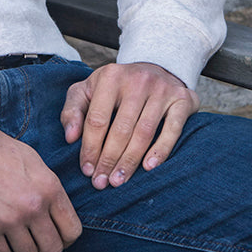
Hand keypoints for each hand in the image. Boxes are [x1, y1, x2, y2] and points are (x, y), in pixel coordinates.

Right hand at [0, 113, 81, 251]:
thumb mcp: (33, 161)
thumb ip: (48, 189)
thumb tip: (57, 214)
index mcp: (49, 187)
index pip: (72, 231)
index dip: (65, 239)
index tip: (55, 236)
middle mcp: (34, 205)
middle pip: (52, 250)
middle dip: (44, 250)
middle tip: (34, 242)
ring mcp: (11, 218)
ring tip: (15, 241)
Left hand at [60, 61, 198, 189]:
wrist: (158, 69)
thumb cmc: (117, 87)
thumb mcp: (89, 89)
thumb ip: (73, 110)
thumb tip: (70, 137)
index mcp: (110, 76)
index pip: (97, 118)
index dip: (90, 147)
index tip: (87, 170)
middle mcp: (137, 80)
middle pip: (120, 129)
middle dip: (109, 159)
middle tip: (101, 182)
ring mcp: (161, 89)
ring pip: (144, 133)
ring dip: (130, 161)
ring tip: (118, 181)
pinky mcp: (181, 100)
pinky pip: (172, 130)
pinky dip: (160, 151)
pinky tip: (149, 168)